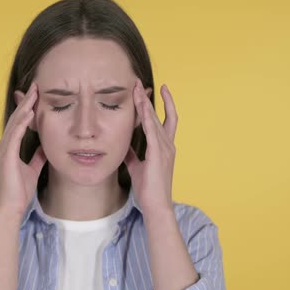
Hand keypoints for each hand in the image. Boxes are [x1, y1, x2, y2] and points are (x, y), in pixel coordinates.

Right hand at [0, 82, 47, 217]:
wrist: (11, 209)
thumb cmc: (19, 192)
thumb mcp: (33, 170)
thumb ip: (37, 157)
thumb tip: (45, 146)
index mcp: (10, 148)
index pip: (19, 123)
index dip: (27, 109)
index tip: (36, 95)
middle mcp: (5, 146)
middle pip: (16, 119)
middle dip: (26, 102)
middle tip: (36, 86)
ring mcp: (4, 150)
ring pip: (15, 124)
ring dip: (25, 108)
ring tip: (34, 94)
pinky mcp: (6, 156)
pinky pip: (14, 136)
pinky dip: (21, 124)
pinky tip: (29, 113)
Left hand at [124, 79, 177, 212]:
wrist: (156, 205)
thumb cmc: (148, 189)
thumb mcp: (136, 167)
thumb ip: (131, 154)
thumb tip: (122, 145)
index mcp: (164, 148)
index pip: (162, 120)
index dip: (156, 105)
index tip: (148, 92)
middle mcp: (167, 145)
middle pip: (160, 114)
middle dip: (149, 98)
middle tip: (139, 83)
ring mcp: (164, 148)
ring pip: (155, 119)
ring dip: (145, 103)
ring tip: (137, 89)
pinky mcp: (158, 154)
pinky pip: (152, 130)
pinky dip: (146, 117)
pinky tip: (141, 106)